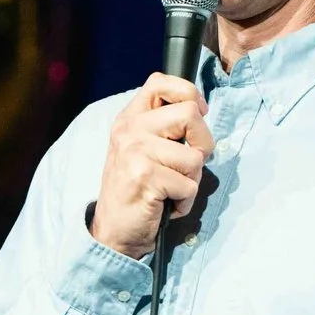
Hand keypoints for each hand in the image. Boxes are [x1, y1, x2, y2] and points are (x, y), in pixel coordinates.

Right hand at [89, 73, 214, 258]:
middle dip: (202, 143)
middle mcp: (130, 130)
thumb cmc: (136, 190)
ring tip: (171, 189)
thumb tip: (200, 109)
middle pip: (190, 114)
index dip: (189, 95)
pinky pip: (189, 185)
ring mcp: (136, 152)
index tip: (196, 116)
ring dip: (192, 180)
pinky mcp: (145, 177)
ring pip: (195, 156)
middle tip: (187, 164)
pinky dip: (185, 201)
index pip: (161, 82)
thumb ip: (163, 126)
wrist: (113, 231)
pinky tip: (166, 204)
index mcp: (130, 118)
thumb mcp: (141, 148)